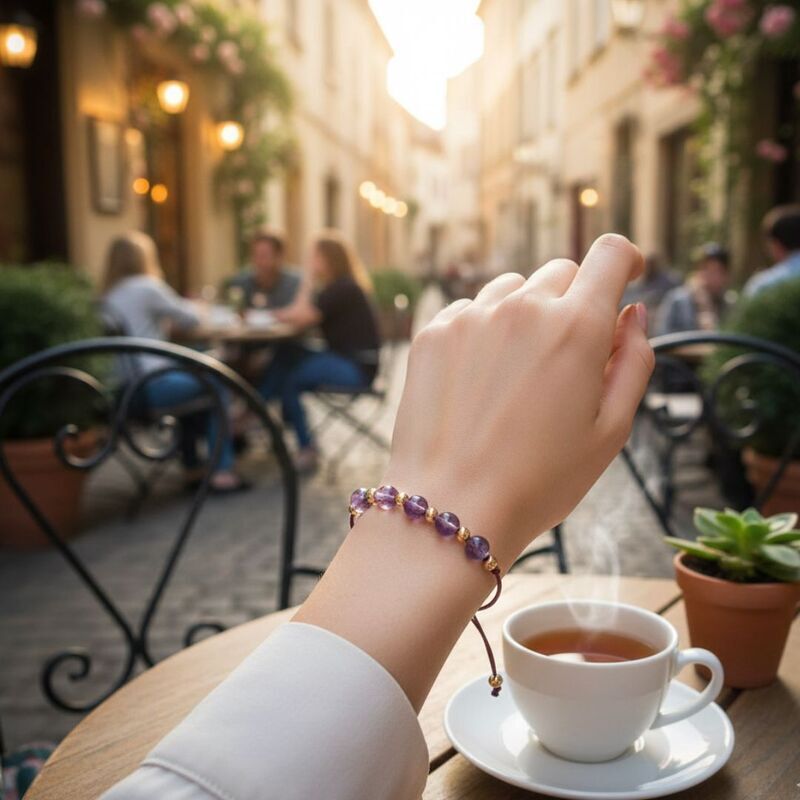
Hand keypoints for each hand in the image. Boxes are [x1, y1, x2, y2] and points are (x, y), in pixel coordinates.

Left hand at [385, 234, 653, 566]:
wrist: (453, 506)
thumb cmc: (539, 480)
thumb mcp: (611, 431)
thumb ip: (634, 362)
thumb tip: (634, 314)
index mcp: (576, 327)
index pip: (610, 254)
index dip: (625, 261)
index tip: (627, 276)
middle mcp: (522, 308)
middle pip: (561, 273)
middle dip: (574, 302)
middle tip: (568, 357)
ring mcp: (471, 317)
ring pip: (513, 289)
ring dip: (526, 314)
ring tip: (519, 374)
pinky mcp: (433, 334)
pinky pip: (469, 310)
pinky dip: (483, 330)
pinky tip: (481, 380)